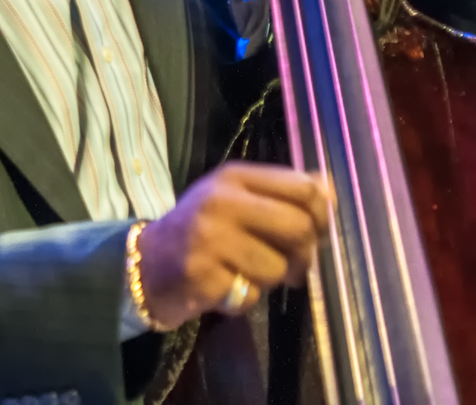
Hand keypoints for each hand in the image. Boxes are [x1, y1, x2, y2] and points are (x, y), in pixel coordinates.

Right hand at [136, 162, 328, 328]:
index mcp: (234, 176)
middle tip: (295, 266)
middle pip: (297, 228)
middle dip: (305, 255)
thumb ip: (280, 192)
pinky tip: (228, 287)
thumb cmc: (201, 228)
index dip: (321, 216)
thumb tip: (328, 189)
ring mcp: (210, 238)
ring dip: (272, 280)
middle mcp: (222, 201)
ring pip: (278, 268)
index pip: (302, 188)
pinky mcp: (202, 276)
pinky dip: (246, 298)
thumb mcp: (236, 197)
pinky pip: (251, 295)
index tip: (317, 233)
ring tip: (251, 273)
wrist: (146, 263)